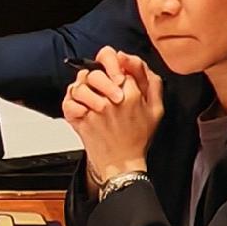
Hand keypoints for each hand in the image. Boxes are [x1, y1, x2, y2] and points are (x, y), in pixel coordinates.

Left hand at [68, 48, 163, 181]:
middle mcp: (113, 100)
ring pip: (81, 85)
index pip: (118, 62)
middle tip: (100, 84)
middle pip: (97, 72)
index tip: (112, 72)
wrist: (122, 164)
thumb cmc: (138, 138)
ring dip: (83, 88)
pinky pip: (69, 102)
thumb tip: (132, 60)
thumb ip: (152, 82)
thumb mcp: (156, 109)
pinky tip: (82, 107)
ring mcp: (95, 110)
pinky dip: (72, 103)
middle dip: (97, 75)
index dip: (113, 64)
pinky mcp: (82, 121)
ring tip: (91, 96)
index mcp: (133, 94)